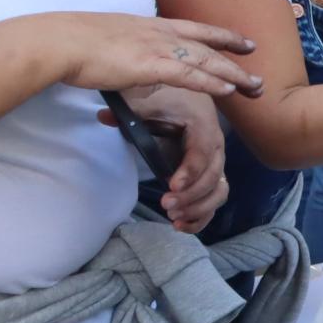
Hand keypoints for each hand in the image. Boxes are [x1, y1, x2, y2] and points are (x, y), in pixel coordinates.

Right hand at [37, 12, 263, 99]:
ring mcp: (156, 48)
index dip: (224, 36)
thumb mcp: (110, 38)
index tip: (245, 43)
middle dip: (237, 61)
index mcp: (151, 25)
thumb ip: (128, 48)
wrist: (58, 41)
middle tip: (258, 76)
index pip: (197, 29)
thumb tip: (130, 58)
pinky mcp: (148, 65)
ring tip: (254, 88)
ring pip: (206, 61)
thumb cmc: (74, 43)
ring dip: (233, 76)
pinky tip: (227, 91)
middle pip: (209, 46)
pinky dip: (210, 83)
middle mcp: (160, 33)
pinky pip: (188, 75)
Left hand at [96, 84, 229, 231]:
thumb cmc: (169, 98)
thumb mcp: (149, 100)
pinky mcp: (210, 176)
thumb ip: (130, 111)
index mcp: (203, 125)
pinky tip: (180, 226)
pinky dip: (202, 215)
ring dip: (199, 208)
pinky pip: (215, 199)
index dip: (190, 171)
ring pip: (219, 191)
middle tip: (166, 205)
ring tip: (173, 217)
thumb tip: (104, 117)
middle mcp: (216, 146)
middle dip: (191, 195)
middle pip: (213, 176)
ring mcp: (215, 163)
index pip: (203, 151)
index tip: (172, 186)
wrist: (189, 96)